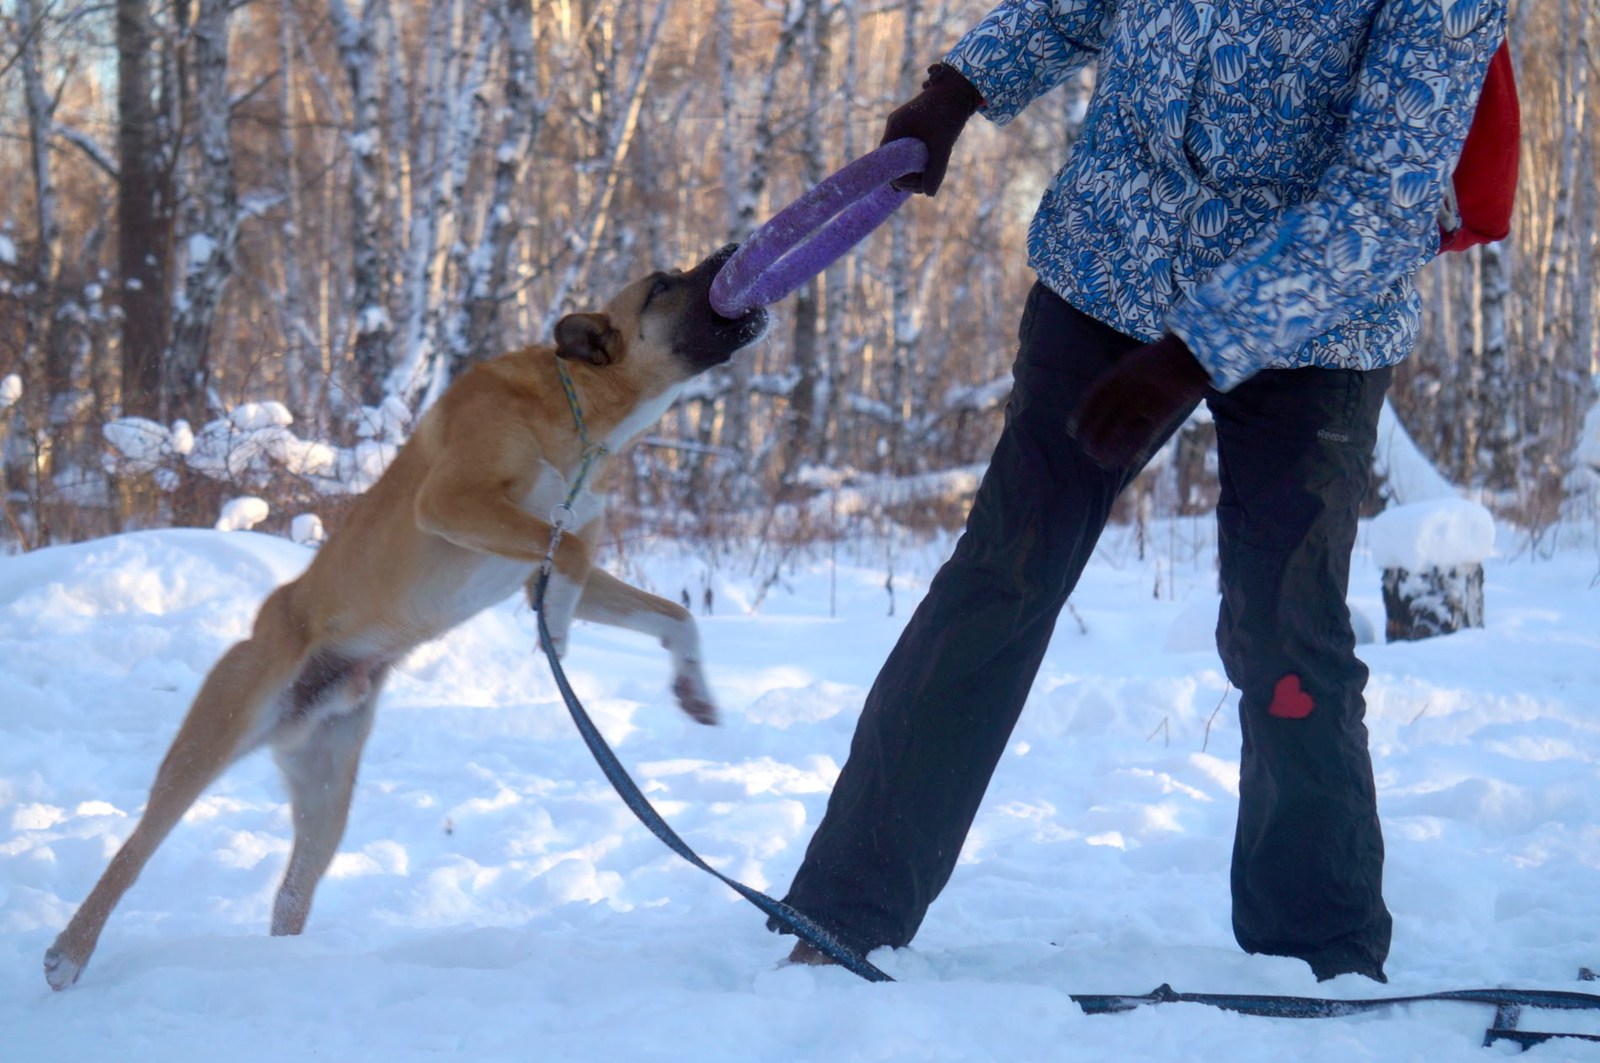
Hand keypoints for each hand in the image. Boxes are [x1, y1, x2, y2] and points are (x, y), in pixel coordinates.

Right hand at [881, 63, 982, 195]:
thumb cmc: (950, 113)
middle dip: (907, 174)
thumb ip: (936, 170)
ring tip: (932, 171)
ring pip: (903, 154)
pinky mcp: (915, 125)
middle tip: (923, 183)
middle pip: (893, 158)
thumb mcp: (943, 145)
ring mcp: (905, 124)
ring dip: (915, 166)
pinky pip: (911, 147)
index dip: (894, 175)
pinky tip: (932, 163)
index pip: (885, 157)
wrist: (961, 88)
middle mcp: (897, 125)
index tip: (905, 188)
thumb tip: (929, 194)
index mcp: (896, 126)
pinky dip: (920, 157)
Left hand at [1072, 334, 1210, 468]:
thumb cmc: (1159, 359)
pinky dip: (1133, 452)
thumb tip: (1102, 396)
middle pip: (1101, 418)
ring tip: (1099, 461)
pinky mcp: (1160, 414)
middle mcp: (1125, 390)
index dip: (1080, 418)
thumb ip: (1116, 379)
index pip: (1091, 401)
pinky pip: (1142, 437)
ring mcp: (1142, 402)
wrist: (1188, 355)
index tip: (1073, 432)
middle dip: (1092, 436)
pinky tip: (1125, 463)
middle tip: (1087, 449)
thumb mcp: (1131, 363)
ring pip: (1117, 431)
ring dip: (1107, 449)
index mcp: (1116, 375)